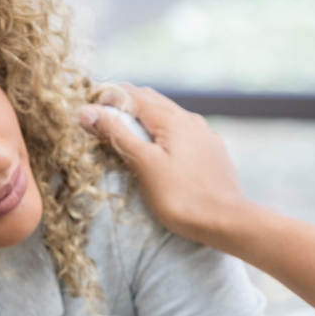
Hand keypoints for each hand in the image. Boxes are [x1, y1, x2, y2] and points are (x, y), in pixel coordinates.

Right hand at [77, 85, 254, 248]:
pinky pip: (182, 134)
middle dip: (124, 105)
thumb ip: (116, 133)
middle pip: (150, 101)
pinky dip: (163, 134)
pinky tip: (159, 152)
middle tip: (101, 119)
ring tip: (126, 135)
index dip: (106, 97)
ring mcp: (204, 135)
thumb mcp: (143, 163)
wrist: (227, 221)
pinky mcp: (212, 152)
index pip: (131, 93)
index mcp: (172, 118)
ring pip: (168, 118)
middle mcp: (191, 120)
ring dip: (144, 120)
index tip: (86, 108)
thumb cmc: (182, 197)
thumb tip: (87, 111)